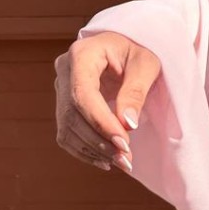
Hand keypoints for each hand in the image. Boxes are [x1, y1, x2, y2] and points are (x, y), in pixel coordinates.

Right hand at [54, 32, 161, 174]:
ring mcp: (61, 87)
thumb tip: (127, 125)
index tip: (124, 142)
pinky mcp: (64, 104)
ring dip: (93, 150)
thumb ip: (136, 91)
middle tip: (127, 159)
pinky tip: (106, 160)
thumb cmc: (141, 49)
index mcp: (82, 54)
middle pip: (72, 114)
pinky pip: (67, 133)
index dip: (101, 121)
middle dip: (99, 140)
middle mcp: (65, 70)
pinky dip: (85, 150)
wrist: (130, 47)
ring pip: (67, 127)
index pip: (83, 94)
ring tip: (122, 162)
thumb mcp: (146, 64)